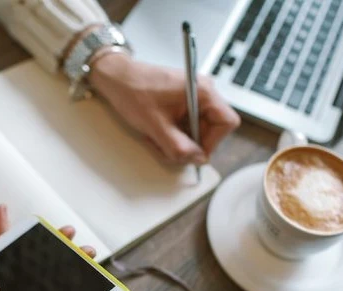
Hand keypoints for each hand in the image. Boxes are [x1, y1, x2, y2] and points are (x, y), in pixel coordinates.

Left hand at [90, 54, 240, 164]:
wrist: (116, 78)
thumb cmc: (133, 92)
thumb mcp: (156, 126)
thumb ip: (179, 147)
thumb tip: (198, 159)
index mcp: (203, 92)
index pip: (226, 123)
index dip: (213, 142)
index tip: (193, 152)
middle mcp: (203, 93)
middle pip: (212, 130)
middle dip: (190, 144)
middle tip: (168, 148)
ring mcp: (193, 99)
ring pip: (197, 132)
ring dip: (178, 142)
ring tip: (157, 139)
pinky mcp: (183, 105)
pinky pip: (186, 128)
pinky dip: (173, 136)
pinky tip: (157, 134)